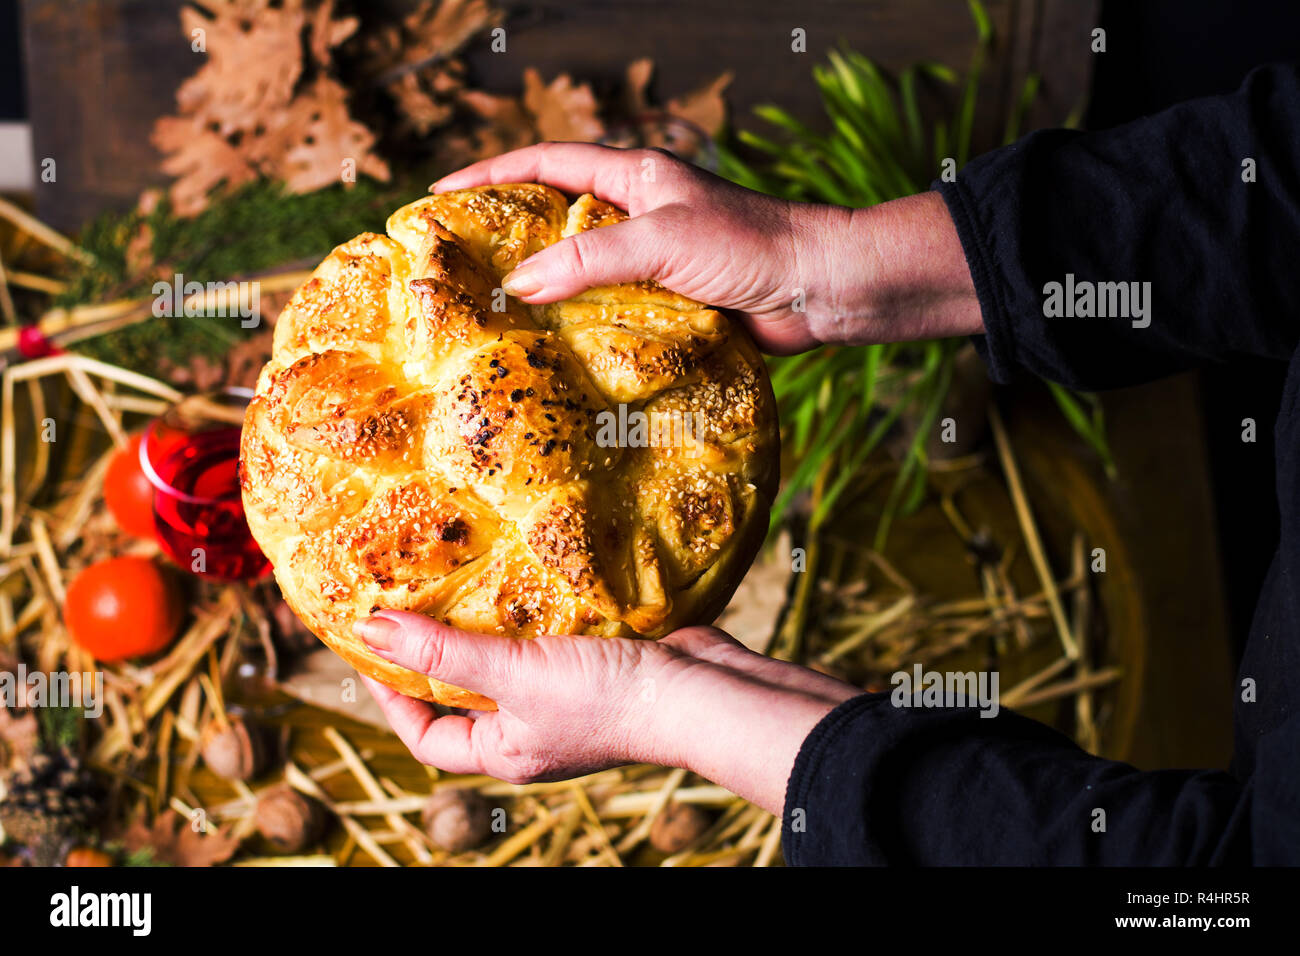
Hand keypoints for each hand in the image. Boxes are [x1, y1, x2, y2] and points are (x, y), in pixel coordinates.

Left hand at [354, 610, 860, 813]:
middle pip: (466, 694)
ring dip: (483, 624)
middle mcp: (533, 728)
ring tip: (455, 576)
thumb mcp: (514, 674)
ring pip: (509, 661)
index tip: (370, 648)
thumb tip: (369, 630)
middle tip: (409, 598)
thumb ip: (444, 650)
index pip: (428, 736)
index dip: (391, 697)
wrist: (702, 691)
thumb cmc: (605, 698)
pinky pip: (548, 637)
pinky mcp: (597, 661)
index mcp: (506, 749)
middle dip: (437, 651)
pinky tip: (520, 573)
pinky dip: (530, 609)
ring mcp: (567, 696)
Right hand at [433, 142, 983, 351]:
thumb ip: (590, 256)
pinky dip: (580, 330)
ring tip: (490, 318)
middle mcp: (638, 216)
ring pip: (581, 273)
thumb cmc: (749, 246)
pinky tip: (551, 354)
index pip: (546, 163)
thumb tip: (519, 282)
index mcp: (634, 178)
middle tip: (457, 265)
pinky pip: (610, 314)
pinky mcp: (668, 306)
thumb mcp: (661, 238)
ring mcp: (652, 263)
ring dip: (543, 292)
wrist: (819, 289)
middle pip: (556, 219)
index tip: (439, 192)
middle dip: (507, 237)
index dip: (490, 172)